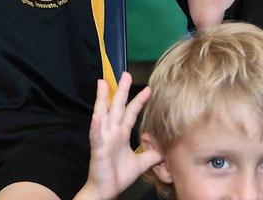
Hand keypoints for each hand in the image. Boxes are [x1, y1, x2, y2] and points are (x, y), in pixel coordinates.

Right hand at [78, 73, 161, 199]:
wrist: (105, 190)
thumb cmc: (118, 175)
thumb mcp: (141, 163)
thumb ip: (152, 154)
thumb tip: (166, 149)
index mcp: (121, 134)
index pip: (131, 113)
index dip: (139, 101)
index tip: (149, 89)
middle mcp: (112, 132)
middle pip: (117, 107)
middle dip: (121, 91)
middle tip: (125, 74)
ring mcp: (103, 138)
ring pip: (102, 115)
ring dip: (102, 99)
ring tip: (102, 83)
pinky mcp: (97, 148)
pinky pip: (96, 135)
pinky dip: (96, 125)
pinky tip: (97, 116)